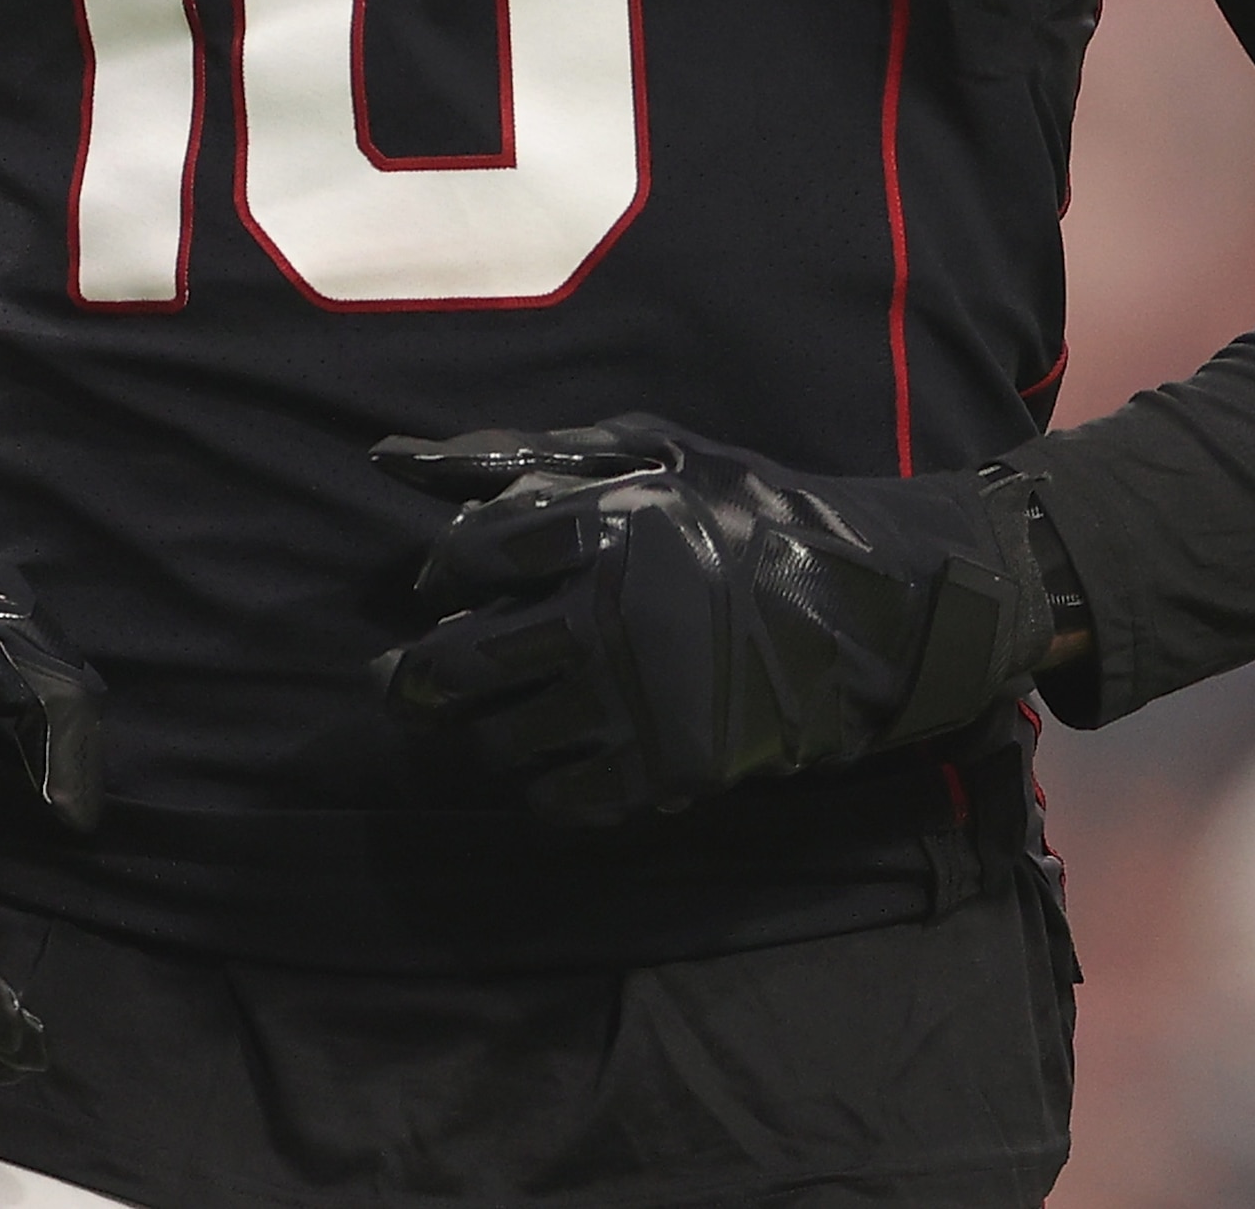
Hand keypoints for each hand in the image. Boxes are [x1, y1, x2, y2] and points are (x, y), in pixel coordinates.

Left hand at [366, 417, 1051, 826]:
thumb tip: (388, 457)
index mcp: (606, 528)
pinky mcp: (670, 770)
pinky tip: (555, 753)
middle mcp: (613, 617)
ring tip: (494, 710)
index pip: (470, 557)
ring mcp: (641, 702)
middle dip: (417, 675)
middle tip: (407, 676)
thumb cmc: (746, 516)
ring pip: (502, 738)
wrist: (866, 610)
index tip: (451, 581)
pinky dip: (541, 784)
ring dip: (480, 729)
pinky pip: (561, 800)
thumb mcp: (646, 456)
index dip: (444, 571)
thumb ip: (517, 455)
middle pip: (461, 664)